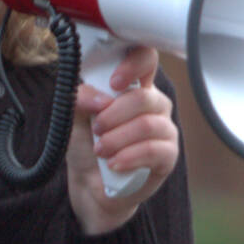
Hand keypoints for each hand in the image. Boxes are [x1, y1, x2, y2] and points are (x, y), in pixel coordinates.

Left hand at [66, 46, 178, 235]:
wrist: (90, 185)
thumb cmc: (87, 145)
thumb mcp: (75, 117)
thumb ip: (82, 98)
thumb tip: (98, 97)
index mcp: (134, 87)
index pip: (146, 59)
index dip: (133, 64)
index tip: (113, 81)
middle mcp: (154, 105)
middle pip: (143, 97)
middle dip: (113, 114)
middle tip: (96, 129)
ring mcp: (164, 130)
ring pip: (147, 124)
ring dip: (117, 138)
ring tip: (101, 149)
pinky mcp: (168, 156)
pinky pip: (153, 150)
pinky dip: (128, 157)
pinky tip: (114, 164)